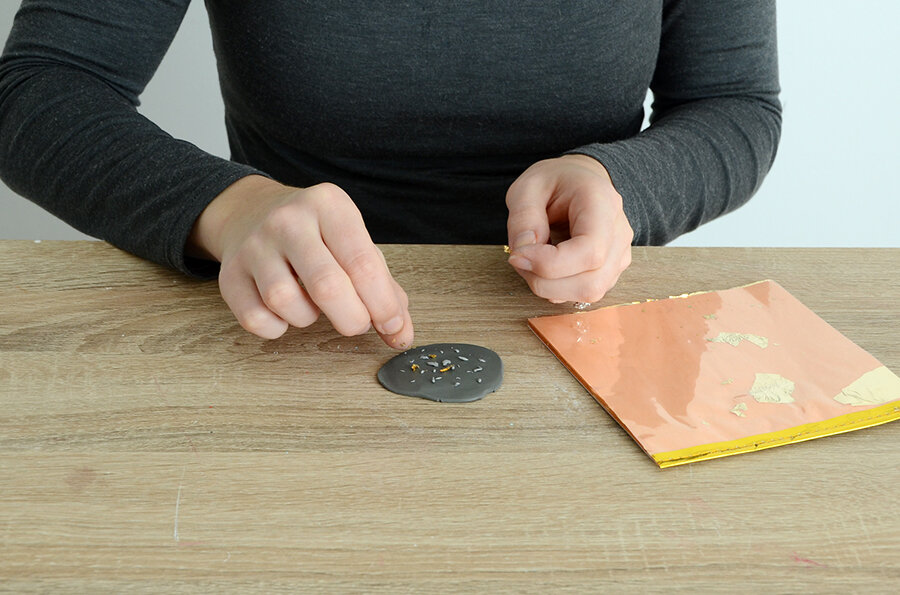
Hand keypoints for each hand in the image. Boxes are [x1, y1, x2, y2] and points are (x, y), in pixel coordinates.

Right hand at [188, 175, 412, 347]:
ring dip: (308, 319)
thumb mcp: (356, 244)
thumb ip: (385, 289)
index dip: (383, 305)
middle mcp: (288, 219)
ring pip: (285, 303)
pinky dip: (276, 328)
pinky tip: (284, 313)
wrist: (251, 211)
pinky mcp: (229, 272)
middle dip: (351, 319)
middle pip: (326, 286)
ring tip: (313, 306)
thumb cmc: (317, 235)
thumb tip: (401, 334)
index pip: (362, 263)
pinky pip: (255, 319)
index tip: (391, 325)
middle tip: (356, 323)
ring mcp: (254, 244)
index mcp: (329, 206)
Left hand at [505, 154, 632, 303]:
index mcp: (602, 203)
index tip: (518, 255)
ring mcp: (620, 254)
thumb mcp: (528, 187)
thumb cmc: (556, 181)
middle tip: (519, 259)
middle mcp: (619, 232)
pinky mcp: (611, 270)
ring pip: (590, 292)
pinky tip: (546, 267)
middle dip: (545, 282)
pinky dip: (559, 288)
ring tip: (531, 260)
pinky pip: (586, 292)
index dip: (550, 264)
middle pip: (591, 282)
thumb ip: (523, 217)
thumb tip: (523, 254)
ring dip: (550, 287)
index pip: (589, 251)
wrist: (580, 180)